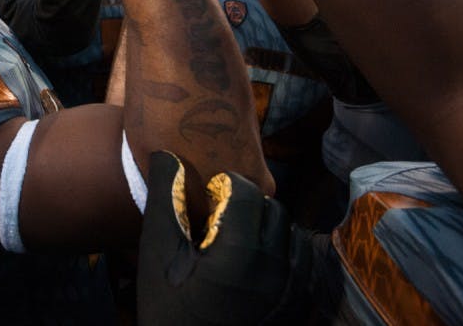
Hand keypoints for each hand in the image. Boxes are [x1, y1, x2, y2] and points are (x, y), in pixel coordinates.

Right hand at [137, 151, 306, 324]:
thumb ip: (167, 198)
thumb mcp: (158, 253)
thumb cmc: (168, 309)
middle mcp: (276, 267)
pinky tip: (258, 267)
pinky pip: (305, 264)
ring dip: (269, 229)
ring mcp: (293, 291)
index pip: (247, 190)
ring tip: (239, 244)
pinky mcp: (300, 308)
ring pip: (292, 234)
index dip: (224, 187)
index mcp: (241, 250)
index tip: (206, 202)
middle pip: (272, 209)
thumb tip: (166, 153)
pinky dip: (286, 255)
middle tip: (220, 223)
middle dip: (247, 206)